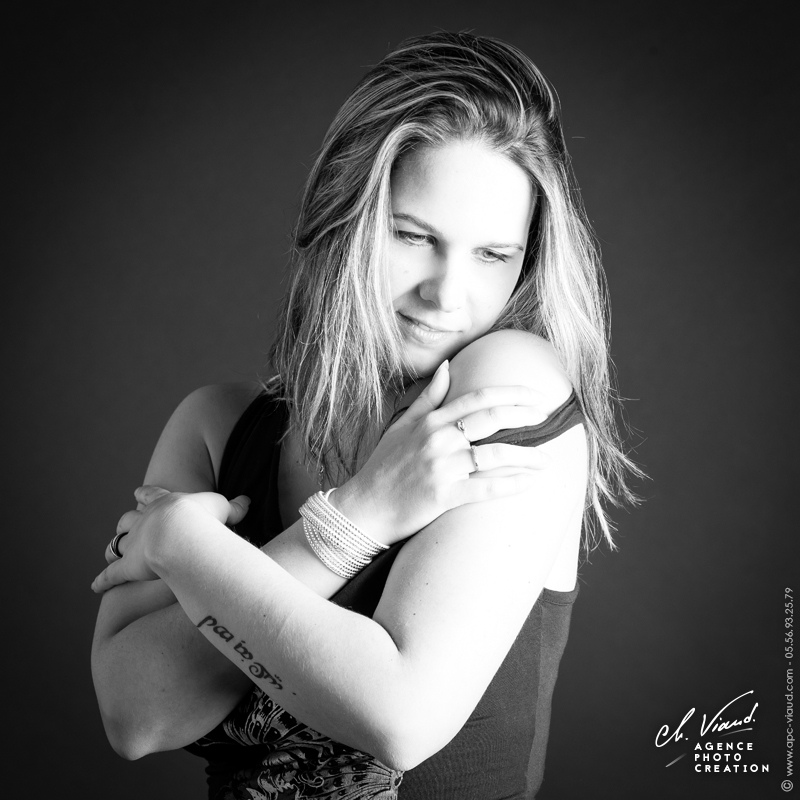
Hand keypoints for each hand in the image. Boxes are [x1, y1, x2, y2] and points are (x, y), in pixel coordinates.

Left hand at [93, 486, 249, 592]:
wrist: (180, 534)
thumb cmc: (203, 519)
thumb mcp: (222, 508)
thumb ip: (234, 507)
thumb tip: (247, 501)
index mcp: (165, 504)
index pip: (152, 495)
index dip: (145, 493)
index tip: (138, 491)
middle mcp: (144, 521)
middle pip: (129, 519)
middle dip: (127, 521)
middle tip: (124, 522)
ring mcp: (134, 543)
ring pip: (118, 543)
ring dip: (115, 547)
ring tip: (111, 551)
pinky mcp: (128, 567)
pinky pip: (111, 575)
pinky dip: (102, 581)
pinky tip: (94, 586)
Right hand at [334, 360, 550, 543]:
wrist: (364, 508)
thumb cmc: (384, 467)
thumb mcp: (402, 425)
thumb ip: (428, 397)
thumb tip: (448, 366)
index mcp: (430, 421)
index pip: (478, 398)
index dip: (512, 394)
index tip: (536, 396)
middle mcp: (437, 439)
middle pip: (491, 418)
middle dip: (525, 416)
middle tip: (548, 418)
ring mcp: (440, 467)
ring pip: (494, 455)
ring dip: (526, 456)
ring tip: (547, 460)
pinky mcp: (442, 496)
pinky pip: (485, 489)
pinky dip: (511, 485)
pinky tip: (530, 483)